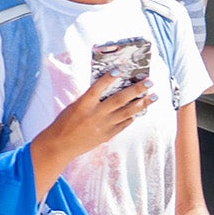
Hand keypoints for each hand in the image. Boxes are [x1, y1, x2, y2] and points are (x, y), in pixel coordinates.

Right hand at [34, 77, 152, 170]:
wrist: (60, 144)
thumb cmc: (64, 123)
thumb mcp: (73, 107)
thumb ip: (89, 99)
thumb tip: (107, 90)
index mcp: (83, 104)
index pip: (98, 88)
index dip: (108, 78)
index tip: (120, 70)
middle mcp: (95, 114)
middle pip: (120, 99)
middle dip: (136, 90)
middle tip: (149, 82)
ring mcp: (103, 126)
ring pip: (127, 112)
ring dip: (142, 104)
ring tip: (153, 96)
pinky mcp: (107, 135)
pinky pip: (123, 124)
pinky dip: (132, 117)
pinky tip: (140, 111)